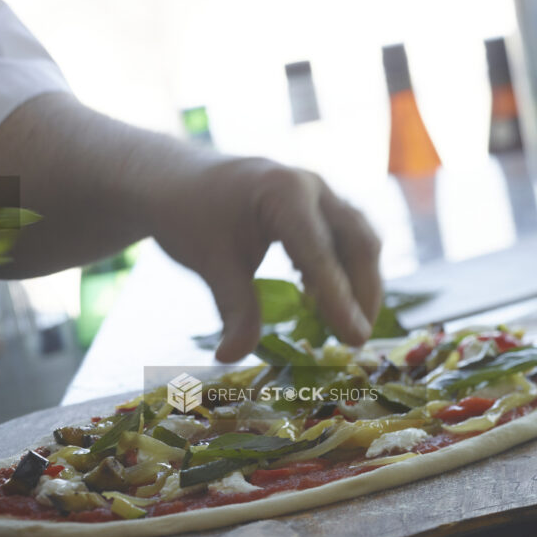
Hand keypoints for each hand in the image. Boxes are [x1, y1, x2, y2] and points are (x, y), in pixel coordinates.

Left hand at [149, 157, 381, 362]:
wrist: (172, 179)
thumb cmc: (188, 214)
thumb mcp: (210, 264)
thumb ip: (233, 310)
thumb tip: (233, 357)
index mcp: (284, 193)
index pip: (322, 254)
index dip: (341, 299)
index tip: (354, 338)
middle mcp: (311, 186)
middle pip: (358, 242)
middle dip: (364, 293)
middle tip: (357, 340)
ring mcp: (317, 191)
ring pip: (358, 239)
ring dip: (359, 282)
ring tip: (348, 325)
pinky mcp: (316, 203)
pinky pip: (344, 237)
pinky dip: (342, 270)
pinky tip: (323, 299)